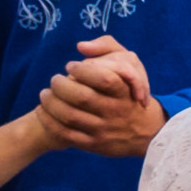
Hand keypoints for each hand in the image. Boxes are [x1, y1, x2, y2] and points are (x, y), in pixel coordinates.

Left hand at [39, 36, 164, 154]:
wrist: (147, 132)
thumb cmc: (129, 92)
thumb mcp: (130, 64)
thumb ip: (107, 46)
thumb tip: (81, 46)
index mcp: (125, 93)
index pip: (105, 79)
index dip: (83, 70)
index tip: (71, 66)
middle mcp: (116, 112)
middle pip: (82, 97)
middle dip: (61, 85)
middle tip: (55, 80)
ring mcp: (104, 130)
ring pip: (70, 116)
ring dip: (51, 103)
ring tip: (46, 94)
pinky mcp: (94, 144)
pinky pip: (66, 134)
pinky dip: (49, 121)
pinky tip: (43, 110)